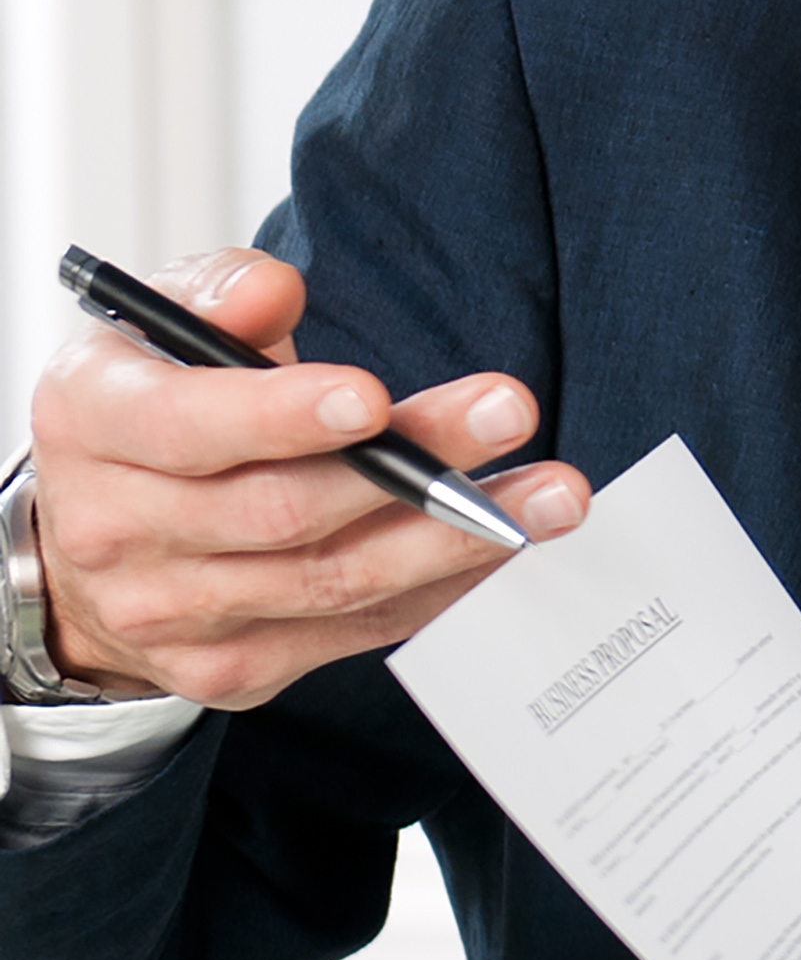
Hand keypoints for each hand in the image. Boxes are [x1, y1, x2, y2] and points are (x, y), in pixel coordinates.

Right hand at [24, 249, 584, 706]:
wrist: (93, 550)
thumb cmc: (153, 409)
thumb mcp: (159, 328)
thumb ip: (218, 293)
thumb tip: (274, 290)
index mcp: (90, 425)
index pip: (186, 428)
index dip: (282, 415)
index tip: (374, 397)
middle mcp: (117, 529)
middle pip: (283, 509)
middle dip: (411, 465)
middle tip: (511, 411)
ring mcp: (174, 613)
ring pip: (333, 580)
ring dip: (454, 538)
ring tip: (551, 494)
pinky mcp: (231, 669)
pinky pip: (356, 630)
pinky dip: (442, 588)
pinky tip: (507, 548)